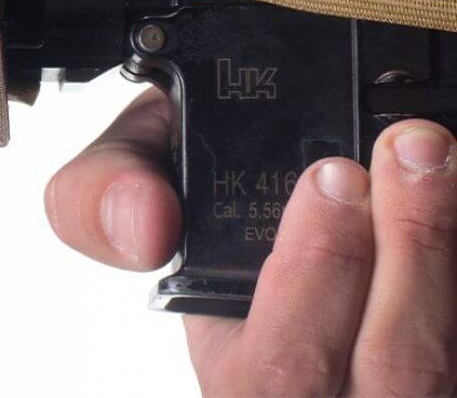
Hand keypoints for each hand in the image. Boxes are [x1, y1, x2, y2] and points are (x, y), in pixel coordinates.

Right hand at [45, 88, 456, 396]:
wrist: (292, 205)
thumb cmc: (205, 202)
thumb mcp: (135, 172)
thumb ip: (99, 191)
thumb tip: (144, 223)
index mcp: (239, 373)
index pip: (277, 370)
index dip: (315, 276)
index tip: (329, 177)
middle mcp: (327, 396)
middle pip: (396, 373)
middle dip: (411, 250)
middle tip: (410, 148)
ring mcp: (394, 384)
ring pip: (447, 367)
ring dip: (449, 252)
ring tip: (438, 156)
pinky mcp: (445, 360)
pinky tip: (455, 199)